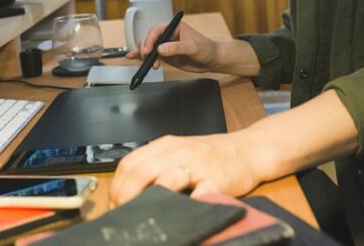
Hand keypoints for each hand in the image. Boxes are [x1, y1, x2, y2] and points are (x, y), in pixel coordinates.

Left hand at [109, 133, 259, 206]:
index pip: (130, 163)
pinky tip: (182, 214)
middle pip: (142, 172)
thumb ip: (155, 167)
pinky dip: (189, 205)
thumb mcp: (178, 153)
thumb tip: (126, 192)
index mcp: (165, 146)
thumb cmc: (210, 156)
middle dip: (128, 197)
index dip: (117, 187)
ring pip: (167, 179)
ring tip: (146, 216)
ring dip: (152, 200)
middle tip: (126, 215)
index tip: (115, 204)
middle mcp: (179, 152)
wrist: (248, 150)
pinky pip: (201, 193)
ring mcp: (199, 165)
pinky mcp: (218, 180)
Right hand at [125, 21, 218, 72]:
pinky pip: (151, 55)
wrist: (212, 60)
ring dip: (144, 55)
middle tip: (148, 59)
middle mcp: (167, 35)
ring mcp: (165, 45)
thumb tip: (160, 49)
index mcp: (174, 27)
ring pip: (148, 47)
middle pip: (149, 39)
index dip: (150, 40)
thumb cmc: (206, 49)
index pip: (157, 31)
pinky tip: (132, 57)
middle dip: (146, 49)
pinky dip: (141, 56)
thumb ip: (177, 47)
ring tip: (148, 65)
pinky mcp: (165, 55)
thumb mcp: (193, 47)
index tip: (148, 50)